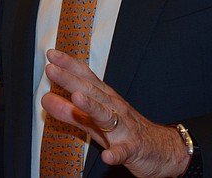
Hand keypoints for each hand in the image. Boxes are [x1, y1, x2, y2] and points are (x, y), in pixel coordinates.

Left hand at [42, 50, 188, 177]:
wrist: (165, 151)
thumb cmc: (128, 132)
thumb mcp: (96, 122)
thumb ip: (71, 112)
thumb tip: (47, 99)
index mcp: (106, 100)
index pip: (86, 78)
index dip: (69, 66)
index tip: (52, 55)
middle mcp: (115, 109)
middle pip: (92, 92)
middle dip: (71, 80)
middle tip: (52, 70)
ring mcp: (125, 128)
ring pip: (107, 116)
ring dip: (92, 107)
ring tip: (77, 99)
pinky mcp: (133, 149)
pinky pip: (124, 151)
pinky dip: (116, 153)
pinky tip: (108, 156)